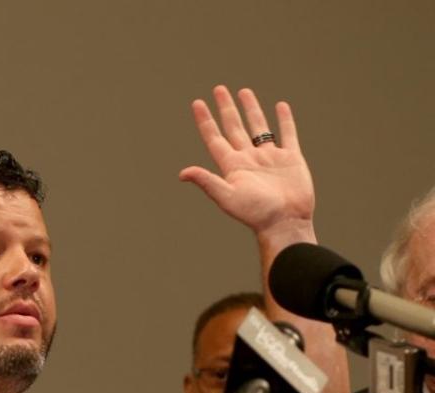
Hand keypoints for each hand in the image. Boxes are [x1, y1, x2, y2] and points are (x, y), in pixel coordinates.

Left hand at [180, 86, 313, 235]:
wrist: (286, 223)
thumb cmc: (256, 213)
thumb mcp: (227, 196)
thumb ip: (207, 181)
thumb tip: (182, 173)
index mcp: (232, 165)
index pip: (215, 137)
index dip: (205, 120)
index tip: (197, 103)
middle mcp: (249, 159)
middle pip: (234, 127)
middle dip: (226, 108)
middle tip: (219, 89)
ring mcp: (270, 158)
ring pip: (259, 127)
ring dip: (251, 109)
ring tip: (244, 92)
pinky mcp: (291, 159)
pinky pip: (287, 134)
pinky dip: (284, 120)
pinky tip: (280, 106)